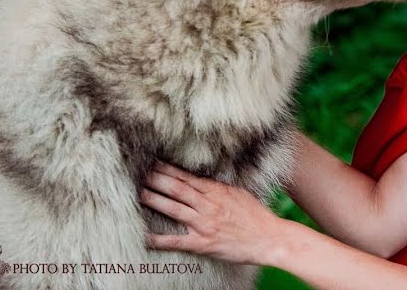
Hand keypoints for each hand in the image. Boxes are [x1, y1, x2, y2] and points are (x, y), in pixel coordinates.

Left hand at [140, 161, 283, 265]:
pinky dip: (159, 240)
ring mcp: (204, 224)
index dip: (167, 169)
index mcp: (217, 191)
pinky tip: (144, 237)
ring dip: (153, 200)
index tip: (152, 162)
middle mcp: (208, 205)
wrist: (269, 238)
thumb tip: (205, 182)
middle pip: (176, 188)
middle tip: (136, 172)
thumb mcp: (239, 194)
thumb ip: (219, 188)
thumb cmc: (256, 216)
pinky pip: (176, 241)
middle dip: (155, 179)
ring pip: (173, 208)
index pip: (186, 177)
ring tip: (137, 193)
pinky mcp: (203, 243)